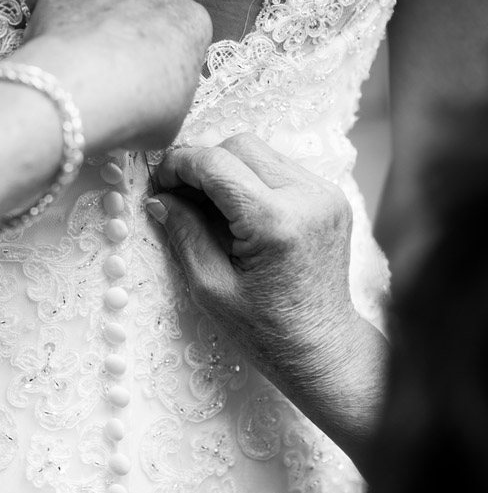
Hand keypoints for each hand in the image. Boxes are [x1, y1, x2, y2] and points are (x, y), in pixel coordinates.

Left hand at [15, 0, 211, 152]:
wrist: (84, 91)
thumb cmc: (142, 109)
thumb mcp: (173, 121)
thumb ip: (168, 102)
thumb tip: (148, 107)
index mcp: (191, 19)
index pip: (188, 37)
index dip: (172, 65)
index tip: (159, 89)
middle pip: (147, 15)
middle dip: (136, 42)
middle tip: (122, 84)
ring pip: (104, 9)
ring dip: (99, 36)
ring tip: (88, 78)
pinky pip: (65, 17)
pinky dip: (62, 38)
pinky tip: (61, 70)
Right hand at [147, 133, 386, 463]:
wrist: (320, 347)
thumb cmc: (265, 331)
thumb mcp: (210, 287)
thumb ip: (184, 233)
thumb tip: (159, 198)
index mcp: (276, 223)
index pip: (216, 163)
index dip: (179, 166)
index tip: (159, 184)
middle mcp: (308, 199)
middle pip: (240, 145)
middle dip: (204, 164)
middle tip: (181, 197)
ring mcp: (325, 195)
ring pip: (262, 152)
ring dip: (229, 171)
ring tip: (211, 210)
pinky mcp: (331, 199)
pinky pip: (282, 169)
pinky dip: (254, 181)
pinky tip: (241, 215)